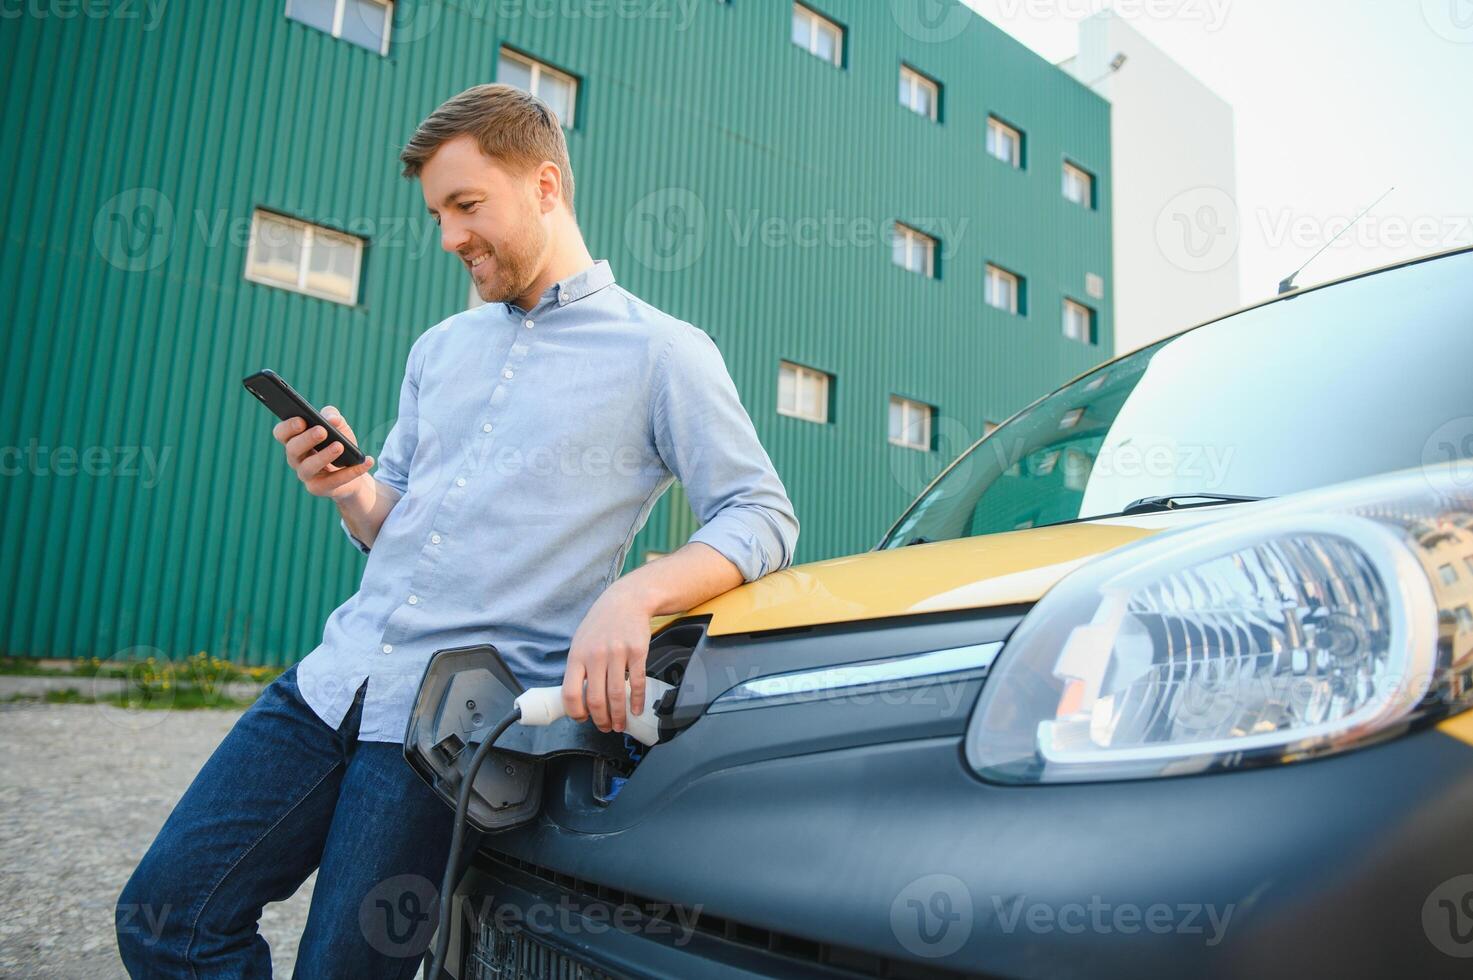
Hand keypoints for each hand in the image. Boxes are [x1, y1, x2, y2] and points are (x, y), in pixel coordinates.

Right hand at [273, 406, 374, 499]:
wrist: (352, 471)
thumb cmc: (339, 443)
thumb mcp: (339, 426)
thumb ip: (333, 416)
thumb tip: (332, 419)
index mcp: (295, 440)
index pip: (281, 433)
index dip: (288, 427)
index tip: (301, 420)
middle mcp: (296, 458)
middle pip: (293, 449)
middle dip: (307, 439)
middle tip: (322, 431)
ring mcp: (305, 475)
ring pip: (308, 467)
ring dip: (324, 456)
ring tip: (340, 446)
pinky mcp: (319, 488)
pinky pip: (334, 481)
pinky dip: (352, 471)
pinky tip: (367, 460)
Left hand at [562, 582, 653, 732]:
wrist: (627, 600)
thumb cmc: (601, 623)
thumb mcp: (580, 641)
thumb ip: (578, 668)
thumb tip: (578, 698)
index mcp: (577, 655)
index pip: (571, 693)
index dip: (576, 712)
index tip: (582, 719)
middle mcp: (595, 656)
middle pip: (596, 699)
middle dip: (601, 720)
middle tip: (606, 728)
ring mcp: (617, 653)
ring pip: (617, 695)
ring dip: (619, 716)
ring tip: (620, 725)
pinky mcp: (637, 652)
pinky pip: (637, 682)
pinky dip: (637, 701)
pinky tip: (636, 709)